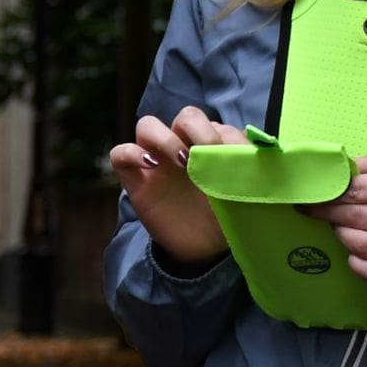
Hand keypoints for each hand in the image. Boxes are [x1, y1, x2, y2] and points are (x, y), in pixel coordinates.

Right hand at [109, 107, 248, 264]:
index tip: (231, 155)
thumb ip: (245, 165)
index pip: (213, 122)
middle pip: (184, 116)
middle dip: (197, 129)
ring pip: (148, 126)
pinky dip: (131, 153)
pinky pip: (120, 154)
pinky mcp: (136, 180)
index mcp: (210, 145)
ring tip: (181, 162)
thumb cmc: (225, 216)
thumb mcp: (243, 191)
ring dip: (165, 138)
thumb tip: (247, 145)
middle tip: (205, 153)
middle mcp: (183, 146)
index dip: (221, 134)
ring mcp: (157, 161)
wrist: (204, 250)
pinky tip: (149, 165)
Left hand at [300, 154, 366, 292]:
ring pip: (358, 246)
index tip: (311, 194)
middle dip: (328, 215)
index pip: (355, 191)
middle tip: (316, 211)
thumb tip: (339, 167)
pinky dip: (356, 262)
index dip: (328, 193)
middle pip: (352, 219)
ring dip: (342, 236)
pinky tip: (358, 251)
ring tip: (343, 228)